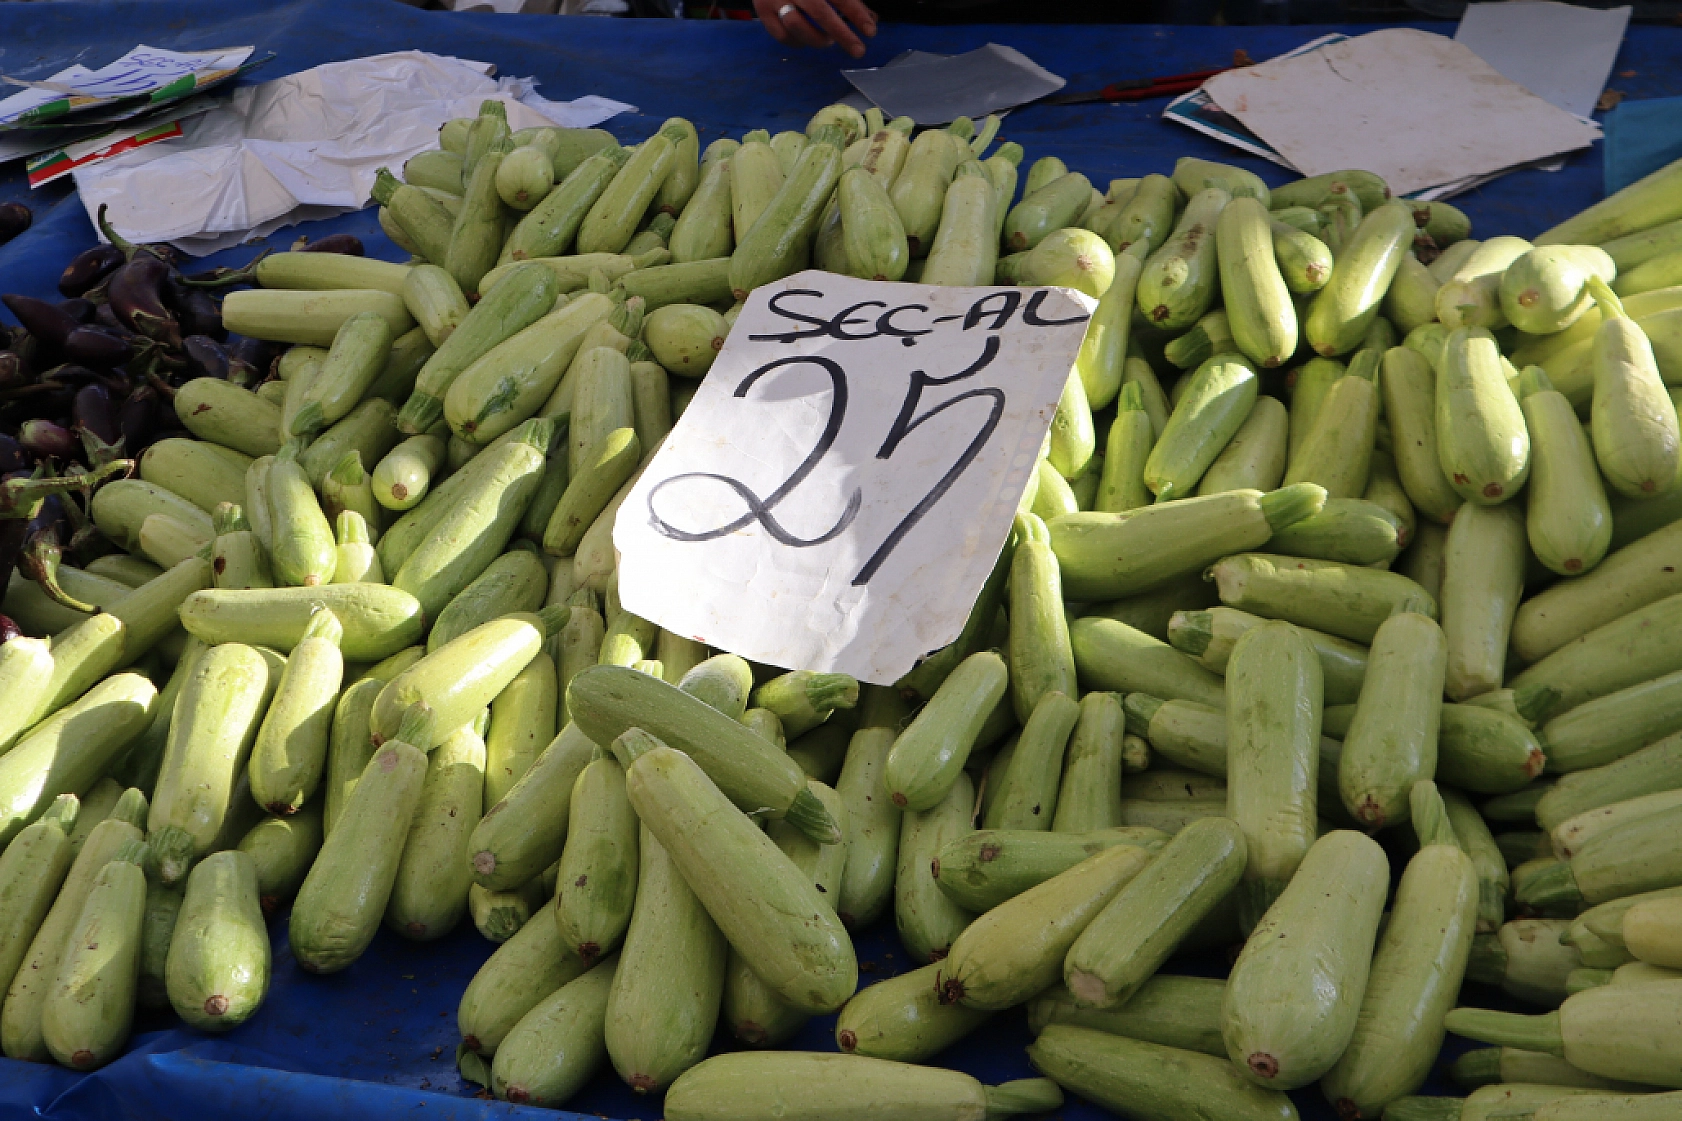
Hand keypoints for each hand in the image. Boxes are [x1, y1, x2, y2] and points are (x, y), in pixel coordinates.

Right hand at [755, 0, 876, 58]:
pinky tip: (807, 40)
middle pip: (820, 12)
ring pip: (797, 26)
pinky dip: (798, 42)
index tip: (870, 31)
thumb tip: (870, 20)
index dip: (856, 13)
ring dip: (817, 39)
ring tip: (828, 41)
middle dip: (842, 34)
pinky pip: (781, 35)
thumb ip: (848, 0)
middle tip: (858, 51)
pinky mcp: (762, 11)